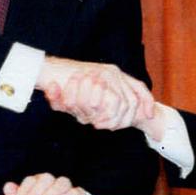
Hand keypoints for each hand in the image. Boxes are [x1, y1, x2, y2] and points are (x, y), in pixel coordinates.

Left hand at [2, 172, 87, 194]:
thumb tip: (8, 187)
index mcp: (38, 184)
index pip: (31, 180)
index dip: (25, 188)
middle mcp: (52, 184)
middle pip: (46, 178)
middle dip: (38, 188)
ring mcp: (66, 189)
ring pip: (62, 182)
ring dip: (53, 190)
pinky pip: (79, 191)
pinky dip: (73, 193)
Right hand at [37, 57, 153, 129]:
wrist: (46, 70)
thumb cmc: (58, 86)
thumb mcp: (77, 100)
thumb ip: (89, 108)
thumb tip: (102, 122)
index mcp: (112, 75)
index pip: (137, 88)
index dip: (146, 101)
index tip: (149, 115)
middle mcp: (114, 72)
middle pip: (132, 100)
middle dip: (122, 118)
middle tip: (97, 124)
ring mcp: (110, 73)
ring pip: (122, 104)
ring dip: (104, 115)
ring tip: (84, 116)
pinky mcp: (104, 76)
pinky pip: (113, 102)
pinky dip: (102, 112)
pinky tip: (88, 114)